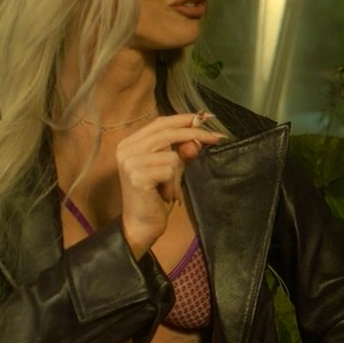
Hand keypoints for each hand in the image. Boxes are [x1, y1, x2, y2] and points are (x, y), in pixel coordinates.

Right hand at [116, 112, 223, 255]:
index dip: (184, 119)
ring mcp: (130, 161)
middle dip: (195, 134)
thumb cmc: (155, 197)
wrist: (140, 225)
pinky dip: (173, 183)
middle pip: (167, 132)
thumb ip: (181, 152)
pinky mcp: (137, 175)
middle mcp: (126, 149)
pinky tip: (164, 194)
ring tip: (169, 188)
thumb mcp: (170, 169)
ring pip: (172, 155)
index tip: (207, 117)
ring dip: (177, 173)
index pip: (160, 123)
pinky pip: (170, 169)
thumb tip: (198, 139)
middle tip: (217, 138)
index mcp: (130, 143)